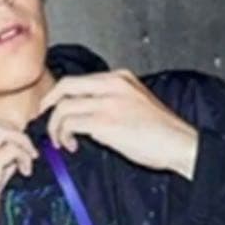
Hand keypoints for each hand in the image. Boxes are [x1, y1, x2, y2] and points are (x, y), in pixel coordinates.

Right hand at [0, 118, 38, 224]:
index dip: (0, 130)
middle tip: (25, 148)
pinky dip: (22, 156)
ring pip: (0, 133)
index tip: (13, 143)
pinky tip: (26, 171)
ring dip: (21, 143)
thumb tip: (11, 157)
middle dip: (12, 131)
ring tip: (29, 161)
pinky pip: (9, 151)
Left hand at [38, 69, 198, 178]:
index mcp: (120, 78)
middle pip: (65, 86)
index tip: (53, 110)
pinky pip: (70, 124)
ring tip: (62, 142)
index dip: (60, 95)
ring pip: (63, 106)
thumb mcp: (136, 105)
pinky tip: (71, 146)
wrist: (181, 144)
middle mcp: (112, 85)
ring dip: (55, 127)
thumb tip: (86, 117)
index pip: (79, 80)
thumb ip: (112, 103)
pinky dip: (64, 135)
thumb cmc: (162, 133)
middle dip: (48, 104)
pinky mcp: (106, 121)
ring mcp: (108, 102)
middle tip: (43, 120)